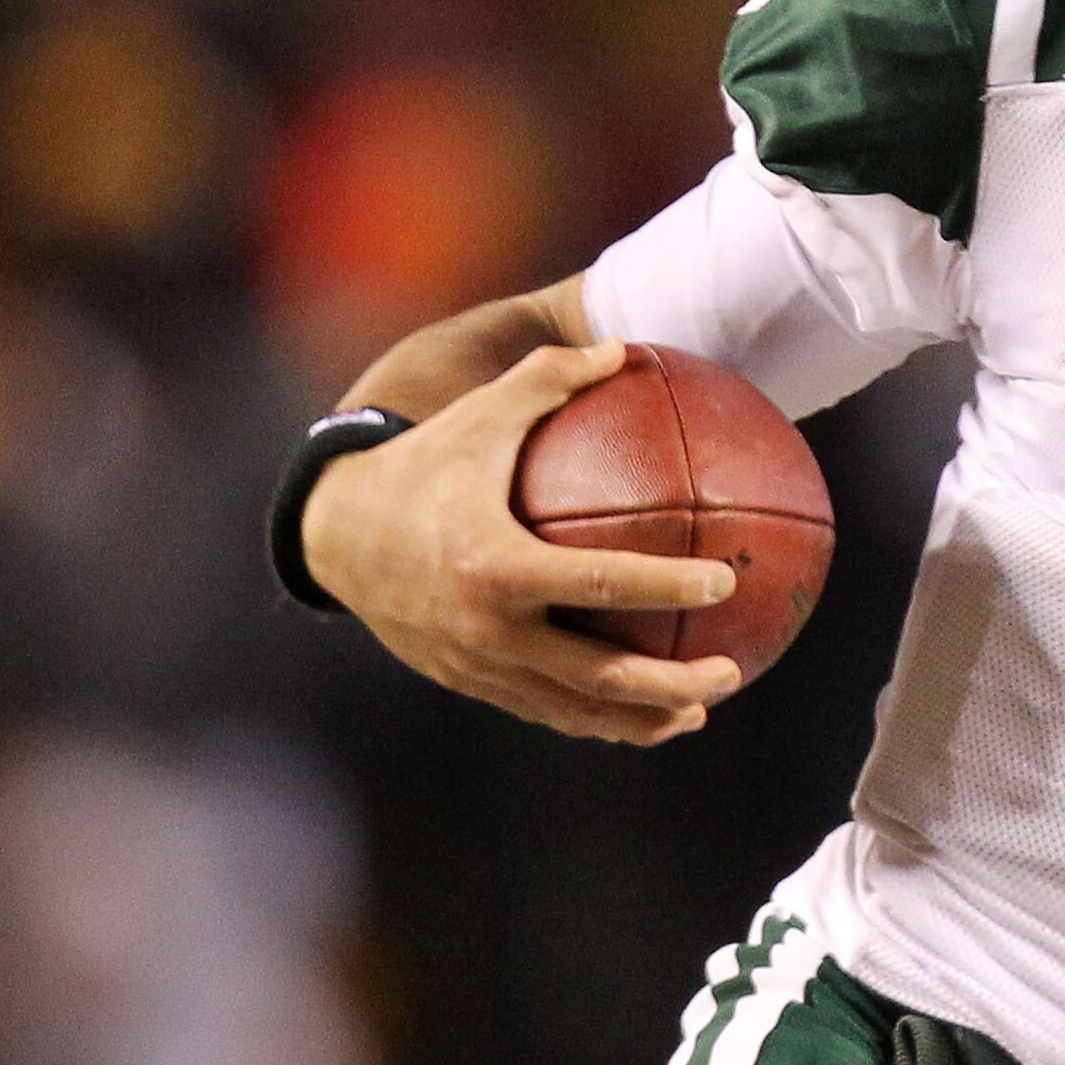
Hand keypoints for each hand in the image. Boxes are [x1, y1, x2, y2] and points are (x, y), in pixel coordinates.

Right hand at [301, 340, 744, 742]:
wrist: (332, 533)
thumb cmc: (420, 463)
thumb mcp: (480, 413)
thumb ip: (551, 377)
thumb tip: (624, 346)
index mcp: (496, 564)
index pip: (600, 584)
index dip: (668, 587)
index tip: (725, 579)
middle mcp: (487, 627)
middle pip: (597, 674)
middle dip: (672, 684)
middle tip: (732, 672)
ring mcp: (476, 663)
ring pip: (571, 709)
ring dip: (639, 718)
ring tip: (699, 712)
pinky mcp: (466, 680)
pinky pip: (540, 708)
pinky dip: (592, 718)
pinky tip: (636, 712)